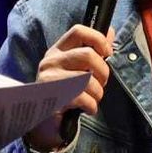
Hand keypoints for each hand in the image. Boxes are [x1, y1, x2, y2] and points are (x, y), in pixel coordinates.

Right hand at [24, 24, 115, 150]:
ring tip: (93, 99)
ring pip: (88, 79)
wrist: (41, 121)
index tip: (107, 53)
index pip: (78, 31)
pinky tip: (87, 109)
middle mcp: (51, 61)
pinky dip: (92, 106)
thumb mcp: (74, 68)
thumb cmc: (62, 92)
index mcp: (57, 51)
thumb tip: (109, 32)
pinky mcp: (53, 97)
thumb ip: (91, 50)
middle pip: (88, 55)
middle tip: (101, 83)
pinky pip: (84, 98)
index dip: (98, 39)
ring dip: (98, 93)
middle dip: (103, 72)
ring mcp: (50, 79)